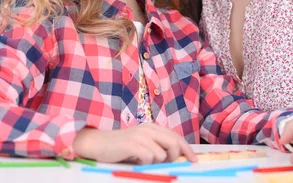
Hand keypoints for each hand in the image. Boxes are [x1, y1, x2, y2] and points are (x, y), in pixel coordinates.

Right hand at [72, 124, 197, 163]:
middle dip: (175, 157)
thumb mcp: (141, 144)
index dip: (187, 149)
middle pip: (174, 143)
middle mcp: (148, 128)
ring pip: (162, 154)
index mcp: (152, 127)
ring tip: (142, 161)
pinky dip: (145, 163)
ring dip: (155, 163)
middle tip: (168, 164)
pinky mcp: (133, 144)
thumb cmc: (120, 148)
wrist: (97, 144)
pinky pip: (150, 158)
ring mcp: (141, 135)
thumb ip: (157, 146)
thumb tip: (176, 158)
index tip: (194, 160)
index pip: (176, 136)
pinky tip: (135, 160)